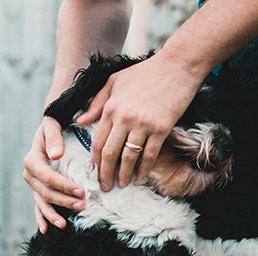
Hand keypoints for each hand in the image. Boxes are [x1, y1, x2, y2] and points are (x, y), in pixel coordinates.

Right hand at [22, 116, 84, 232]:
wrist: (52, 126)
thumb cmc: (55, 124)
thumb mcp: (53, 124)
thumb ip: (54, 137)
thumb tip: (56, 154)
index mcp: (32, 159)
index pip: (48, 177)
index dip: (64, 186)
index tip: (81, 191)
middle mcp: (30, 174)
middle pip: (46, 192)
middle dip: (63, 201)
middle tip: (82, 206)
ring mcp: (34, 184)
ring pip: (42, 202)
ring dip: (52, 214)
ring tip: (64, 225)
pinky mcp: (39, 189)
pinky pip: (38, 206)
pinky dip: (41, 218)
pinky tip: (46, 230)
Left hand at [75, 53, 205, 190]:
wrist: (177, 66)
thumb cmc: (146, 72)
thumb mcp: (115, 81)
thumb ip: (97, 102)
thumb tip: (80, 120)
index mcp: (111, 107)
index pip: (98, 141)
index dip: (95, 161)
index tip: (94, 173)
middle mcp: (124, 117)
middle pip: (109, 153)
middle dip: (105, 173)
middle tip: (105, 187)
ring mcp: (143, 124)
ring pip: (128, 156)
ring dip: (124, 174)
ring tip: (122, 185)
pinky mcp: (161, 128)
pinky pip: (149, 154)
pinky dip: (144, 168)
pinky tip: (141, 176)